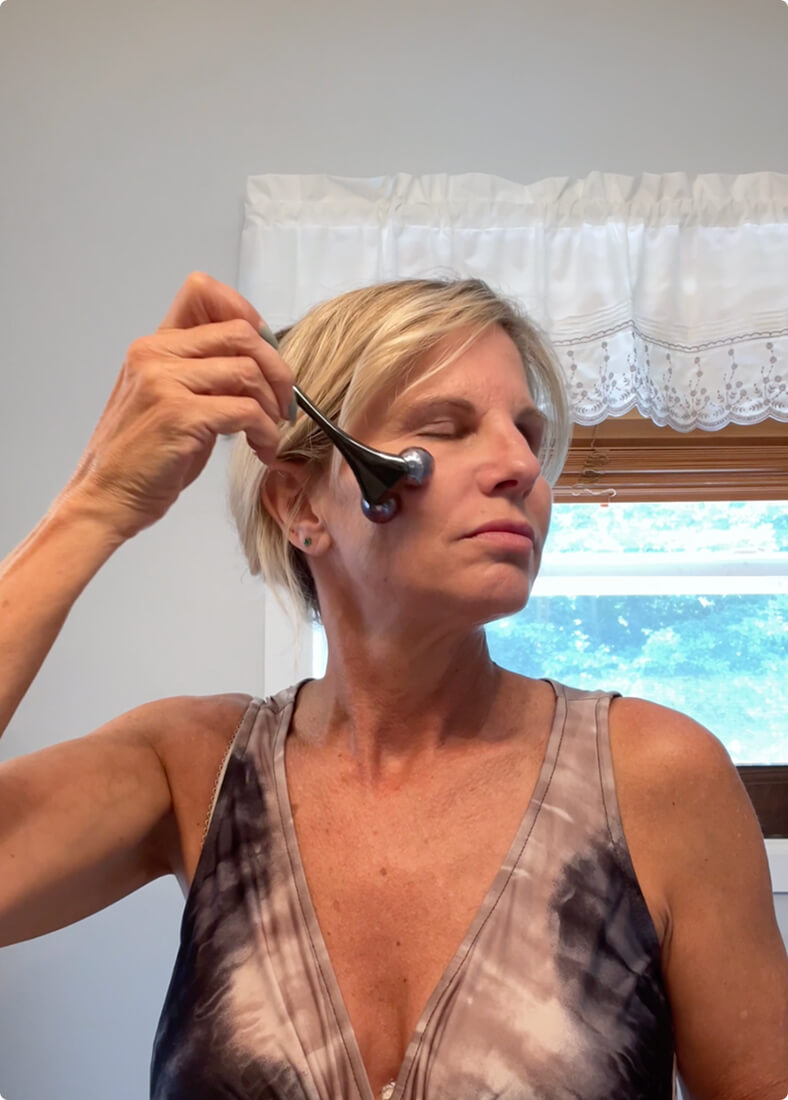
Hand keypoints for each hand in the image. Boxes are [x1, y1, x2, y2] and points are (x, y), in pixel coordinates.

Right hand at [59, 271, 293, 540]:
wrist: (105, 498)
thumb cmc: (143, 458)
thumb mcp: (168, 401)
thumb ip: (202, 374)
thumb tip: (259, 364)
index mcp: (153, 346)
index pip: (203, 292)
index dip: (246, 313)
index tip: (266, 353)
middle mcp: (155, 354)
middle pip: (240, 332)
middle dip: (276, 367)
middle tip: (283, 403)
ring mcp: (165, 382)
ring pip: (248, 370)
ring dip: (272, 405)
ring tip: (270, 431)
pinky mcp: (179, 415)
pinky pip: (246, 411)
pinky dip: (266, 432)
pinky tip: (262, 449)